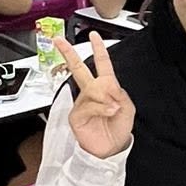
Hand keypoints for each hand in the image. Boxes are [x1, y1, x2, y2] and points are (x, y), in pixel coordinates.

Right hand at [60, 33, 135, 158]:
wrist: (111, 149)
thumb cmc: (118, 129)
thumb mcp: (127, 108)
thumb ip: (120, 94)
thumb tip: (108, 86)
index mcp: (105, 88)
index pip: (101, 64)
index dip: (98, 49)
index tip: (94, 35)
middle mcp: (91, 92)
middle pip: (78, 68)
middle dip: (68, 53)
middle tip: (58, 41)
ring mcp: (82, 103)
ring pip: (92, 90)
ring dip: (105, 98)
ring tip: (114, 109)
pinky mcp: (76, 115)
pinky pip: (88, 105)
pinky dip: (101, 108)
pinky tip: (109, 112)